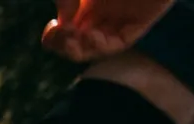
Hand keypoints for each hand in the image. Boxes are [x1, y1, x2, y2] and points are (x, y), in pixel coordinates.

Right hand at [42, 0, 174, 61]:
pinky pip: (118, 44)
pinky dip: (102, 46)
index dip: (54, 36)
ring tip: (74, 38)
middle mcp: (103, 12)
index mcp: (87, 2)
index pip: (66, 29)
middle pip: (79, 43)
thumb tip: (64, 21)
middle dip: (64, 45)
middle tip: (63, 34)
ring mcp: (121, 18)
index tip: (52, 25)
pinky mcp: (140, 22)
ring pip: (97, 48)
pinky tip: (92, 35)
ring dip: (80, 49)